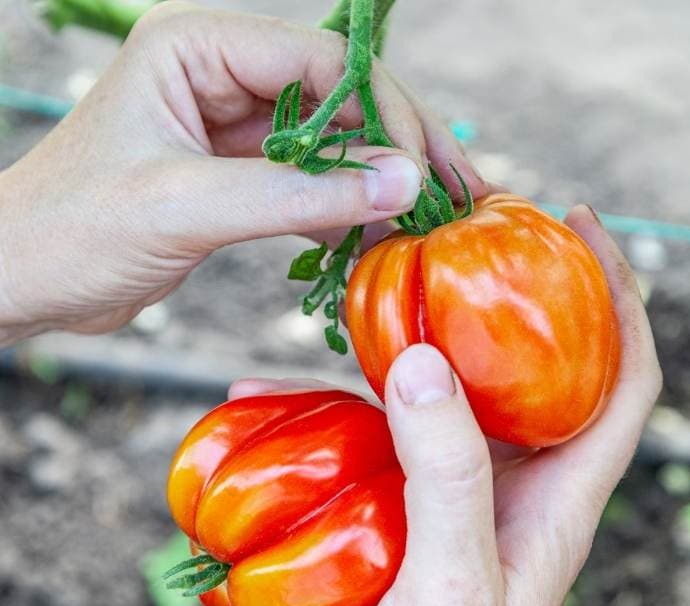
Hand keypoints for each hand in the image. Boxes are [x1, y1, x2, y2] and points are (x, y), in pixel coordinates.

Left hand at [0, 1, 484, 345]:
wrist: (25, 280)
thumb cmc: (77, 230)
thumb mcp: (189, 207)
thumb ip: (298, 194)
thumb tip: (402, 182)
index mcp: (197, 49)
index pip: (321, 62)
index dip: (385, 112)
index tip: (427, 170)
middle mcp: (220, 78)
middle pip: (337, 100)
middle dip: (397, 147)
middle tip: (456, 193)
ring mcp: (231, 131)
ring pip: (329, 147)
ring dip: (376, 185)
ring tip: (428, 224)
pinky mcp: (234, 180)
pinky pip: (307, 188)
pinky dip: (342, 214)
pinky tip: (377, 241)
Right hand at [228, 207, 660, 605]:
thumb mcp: (451, 583)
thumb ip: (445, 475)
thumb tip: (424, 360)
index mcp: (559, 502)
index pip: (619, 379)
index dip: (615, 296)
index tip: (574, 224)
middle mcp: (515, 492)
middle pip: (528, 373)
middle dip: (502, 298)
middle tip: (452, 240)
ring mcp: (454, 503)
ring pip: (441, 403)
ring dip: (408, 349)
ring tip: (362, 300)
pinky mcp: (397, 520)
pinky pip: (369, 446)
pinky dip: (328, 415)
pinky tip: (269, 393)